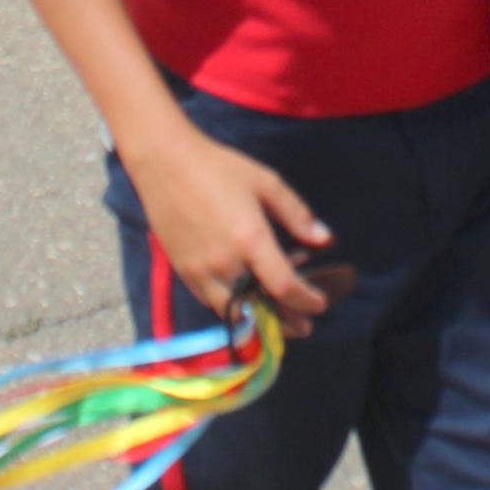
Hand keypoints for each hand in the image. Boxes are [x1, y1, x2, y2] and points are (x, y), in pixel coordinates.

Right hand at [114, 120, 336, 330]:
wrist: (164, 162)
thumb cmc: (219, 168)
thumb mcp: (266, 182)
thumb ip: (297, 214)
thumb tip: (324, 238)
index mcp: (250, 239)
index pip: (284, 287)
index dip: (307, 300)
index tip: (320, 303)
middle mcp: (225, 263)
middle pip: (260, 308)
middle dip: (286, 321)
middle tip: (304, 326)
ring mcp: (200, 271)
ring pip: (232, 312)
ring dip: (257, 319)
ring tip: (274, 316)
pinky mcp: (182, 271)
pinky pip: (210, 302)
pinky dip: (230, 308)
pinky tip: (241, 299)